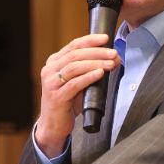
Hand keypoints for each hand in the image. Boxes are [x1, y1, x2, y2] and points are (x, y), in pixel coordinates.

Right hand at [36, 33, 120, 155]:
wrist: (54, 126)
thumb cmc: (68, 103)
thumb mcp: (79, 82)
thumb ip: (92, 70)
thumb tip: (114, 58)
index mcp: (54, 62)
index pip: (73, 45)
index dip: (90, 40)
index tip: (106, 38)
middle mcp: (50, 70)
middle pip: (75, 54)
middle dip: (97, 52)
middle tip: (113, 53)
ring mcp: (51, 83)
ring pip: (74, 67)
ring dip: (95, 63)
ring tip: (110, 63)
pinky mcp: (56, 97)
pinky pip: (74, 83)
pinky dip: (89, 77)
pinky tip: (100, 73)